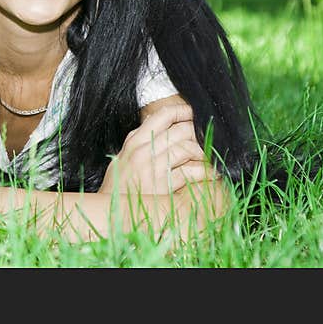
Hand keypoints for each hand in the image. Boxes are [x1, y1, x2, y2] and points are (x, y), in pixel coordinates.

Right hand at [99, 102, 217, 195]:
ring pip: (187, 148)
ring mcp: (154, 168)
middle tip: (205, 136)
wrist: (111, 212)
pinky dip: (205, 171)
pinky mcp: (164, 186)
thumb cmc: (117, 186)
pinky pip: (191, 172)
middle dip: (196, 132)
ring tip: (209, 155)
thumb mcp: (121, 157)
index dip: (181, 111)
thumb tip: (154, 123)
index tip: (192, 112)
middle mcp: (144, 151)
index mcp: (135, 141)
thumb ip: (137, 140)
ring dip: (203, 151)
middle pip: (180, 130)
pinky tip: (212, 173)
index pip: (162, 116)